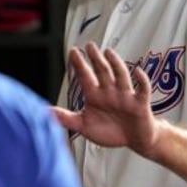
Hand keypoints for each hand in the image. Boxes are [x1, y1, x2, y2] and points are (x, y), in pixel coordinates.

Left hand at [52, 42, 160, 156]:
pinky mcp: (139, 104)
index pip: (85, 76)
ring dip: (115, 64)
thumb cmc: (110, 131)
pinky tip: (137, 72)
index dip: (79, 64)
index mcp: (95, 95)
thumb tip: (44, 112)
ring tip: (108, 52)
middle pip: (102, 71)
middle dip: (96, 59)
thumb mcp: (84, 126)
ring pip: (120, 76)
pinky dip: (141, 81)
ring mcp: (125, 96)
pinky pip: (142, 90)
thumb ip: (66, 118)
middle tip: (90, 45)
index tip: (73, 51)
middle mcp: (109, 92)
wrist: (134, 141)